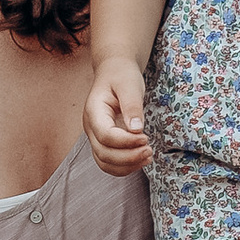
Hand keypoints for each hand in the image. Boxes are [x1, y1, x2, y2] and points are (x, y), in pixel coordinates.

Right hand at [83, 55, 152, 176]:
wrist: (114, 72)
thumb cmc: (121, 75)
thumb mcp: (129, 84)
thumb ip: (132, 106)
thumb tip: (136, 130)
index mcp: (94, 111)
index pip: (105, 135)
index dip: (126, 142)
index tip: (145, 138)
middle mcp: (90, 127)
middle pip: (104, 153)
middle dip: (128, 157)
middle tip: (149, 151)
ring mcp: (95, 136)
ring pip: (105, 162)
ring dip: (126, 165)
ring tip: (148, 157)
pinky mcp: (104, 142)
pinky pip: (109, 162)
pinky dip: (125, 166)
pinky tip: (141, 159)